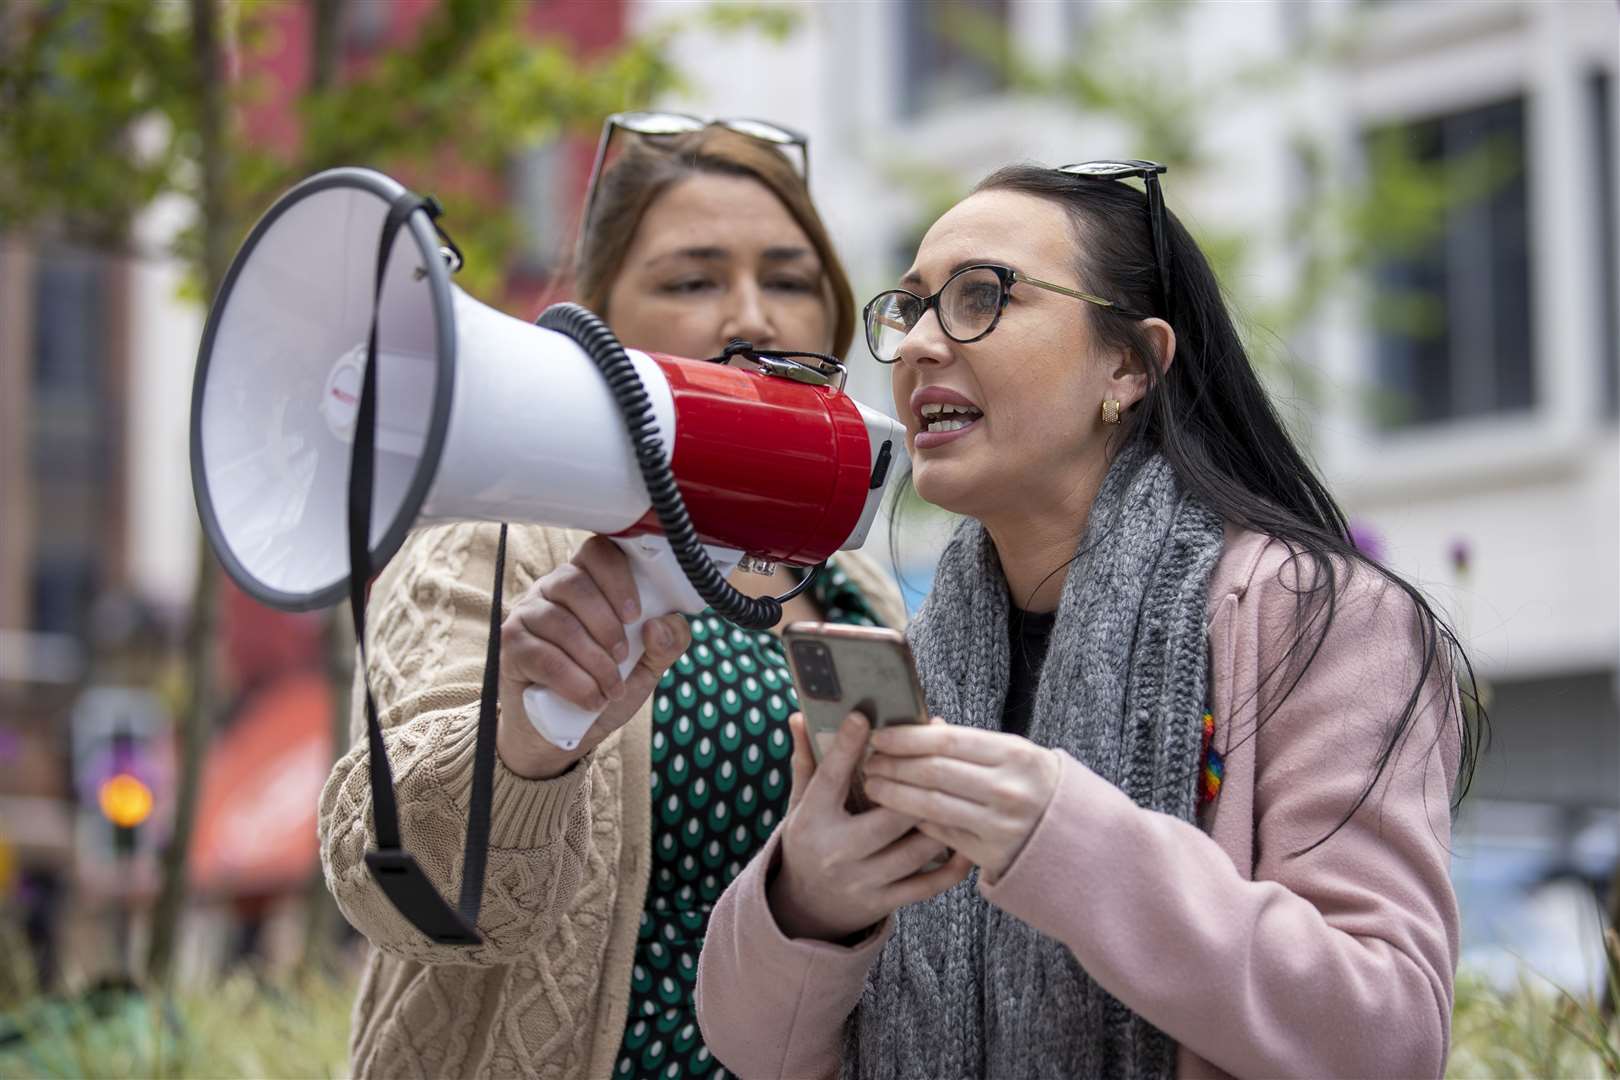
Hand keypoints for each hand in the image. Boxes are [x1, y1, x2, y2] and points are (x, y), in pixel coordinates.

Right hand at [496, 536, 691, 779]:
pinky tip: (592, 700)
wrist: (560, 732)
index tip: (635, 615)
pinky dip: (575, 682)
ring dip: (594, 661)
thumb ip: (667, 643)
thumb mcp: (647, 667)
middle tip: (623, 657)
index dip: (618, 578)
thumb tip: (659, 624)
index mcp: (588, 581)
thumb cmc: (603, 686)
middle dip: (607, 625)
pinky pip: (543, 656)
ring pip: (560, 623)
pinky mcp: (510, 645)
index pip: (598, 552)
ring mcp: (527, 614)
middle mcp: (552, 589)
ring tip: (611, 688)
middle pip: (574, 583)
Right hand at [769, 712, 971, 941]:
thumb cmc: (809, 840)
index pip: (830, 777)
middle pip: (888, 817)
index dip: (846, 747)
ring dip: (941, 823)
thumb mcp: (801, 803)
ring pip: (915, 850)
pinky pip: (927, 885)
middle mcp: (837, 851)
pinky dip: (952, 866)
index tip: (863, 717)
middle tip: (940, 757)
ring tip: (961, 796)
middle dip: (917, 787)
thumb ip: (806, 761)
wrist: (805, 906)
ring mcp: (863, 880)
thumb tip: (799, 716)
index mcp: (813, 819)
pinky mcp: (884, 902)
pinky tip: (967, 845)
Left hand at [861, 722, 1060, 884]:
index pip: (947, 741)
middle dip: (894, 766)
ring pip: (931, 806)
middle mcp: (1008, 790)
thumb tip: (924, 725)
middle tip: (870, 761)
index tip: (880, 736)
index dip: (907, 738)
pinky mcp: (991, 854)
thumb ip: (970, 742)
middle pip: (933, 773)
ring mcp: (1000, 825)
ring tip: (873, 785)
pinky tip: (897, 810)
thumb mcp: (1014, 754)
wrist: (1075, 836)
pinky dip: (915, 820)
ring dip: (894, 794)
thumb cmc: (1035, 784)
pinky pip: (941, 833)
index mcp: (1015, 755)